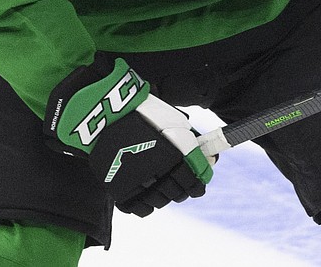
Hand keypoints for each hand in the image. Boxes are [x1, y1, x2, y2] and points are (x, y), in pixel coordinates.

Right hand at [44, 58, 213, 215]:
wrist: (109, 112)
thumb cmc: (146, 113)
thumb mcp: (177, 123)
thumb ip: (194, 145)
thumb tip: (211, 160)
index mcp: (175, 157)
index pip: (194, 184)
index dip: (199, 184)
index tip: (198, 183)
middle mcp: (158, 173)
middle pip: (178, 194)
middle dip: (182, 189)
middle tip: (180, 181)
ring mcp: (138, 183)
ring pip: (160, 202)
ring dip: (164, 195)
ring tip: (160, 183)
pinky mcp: (120, 188)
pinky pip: (139, 207)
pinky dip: (145, 204)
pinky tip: (146, 192)